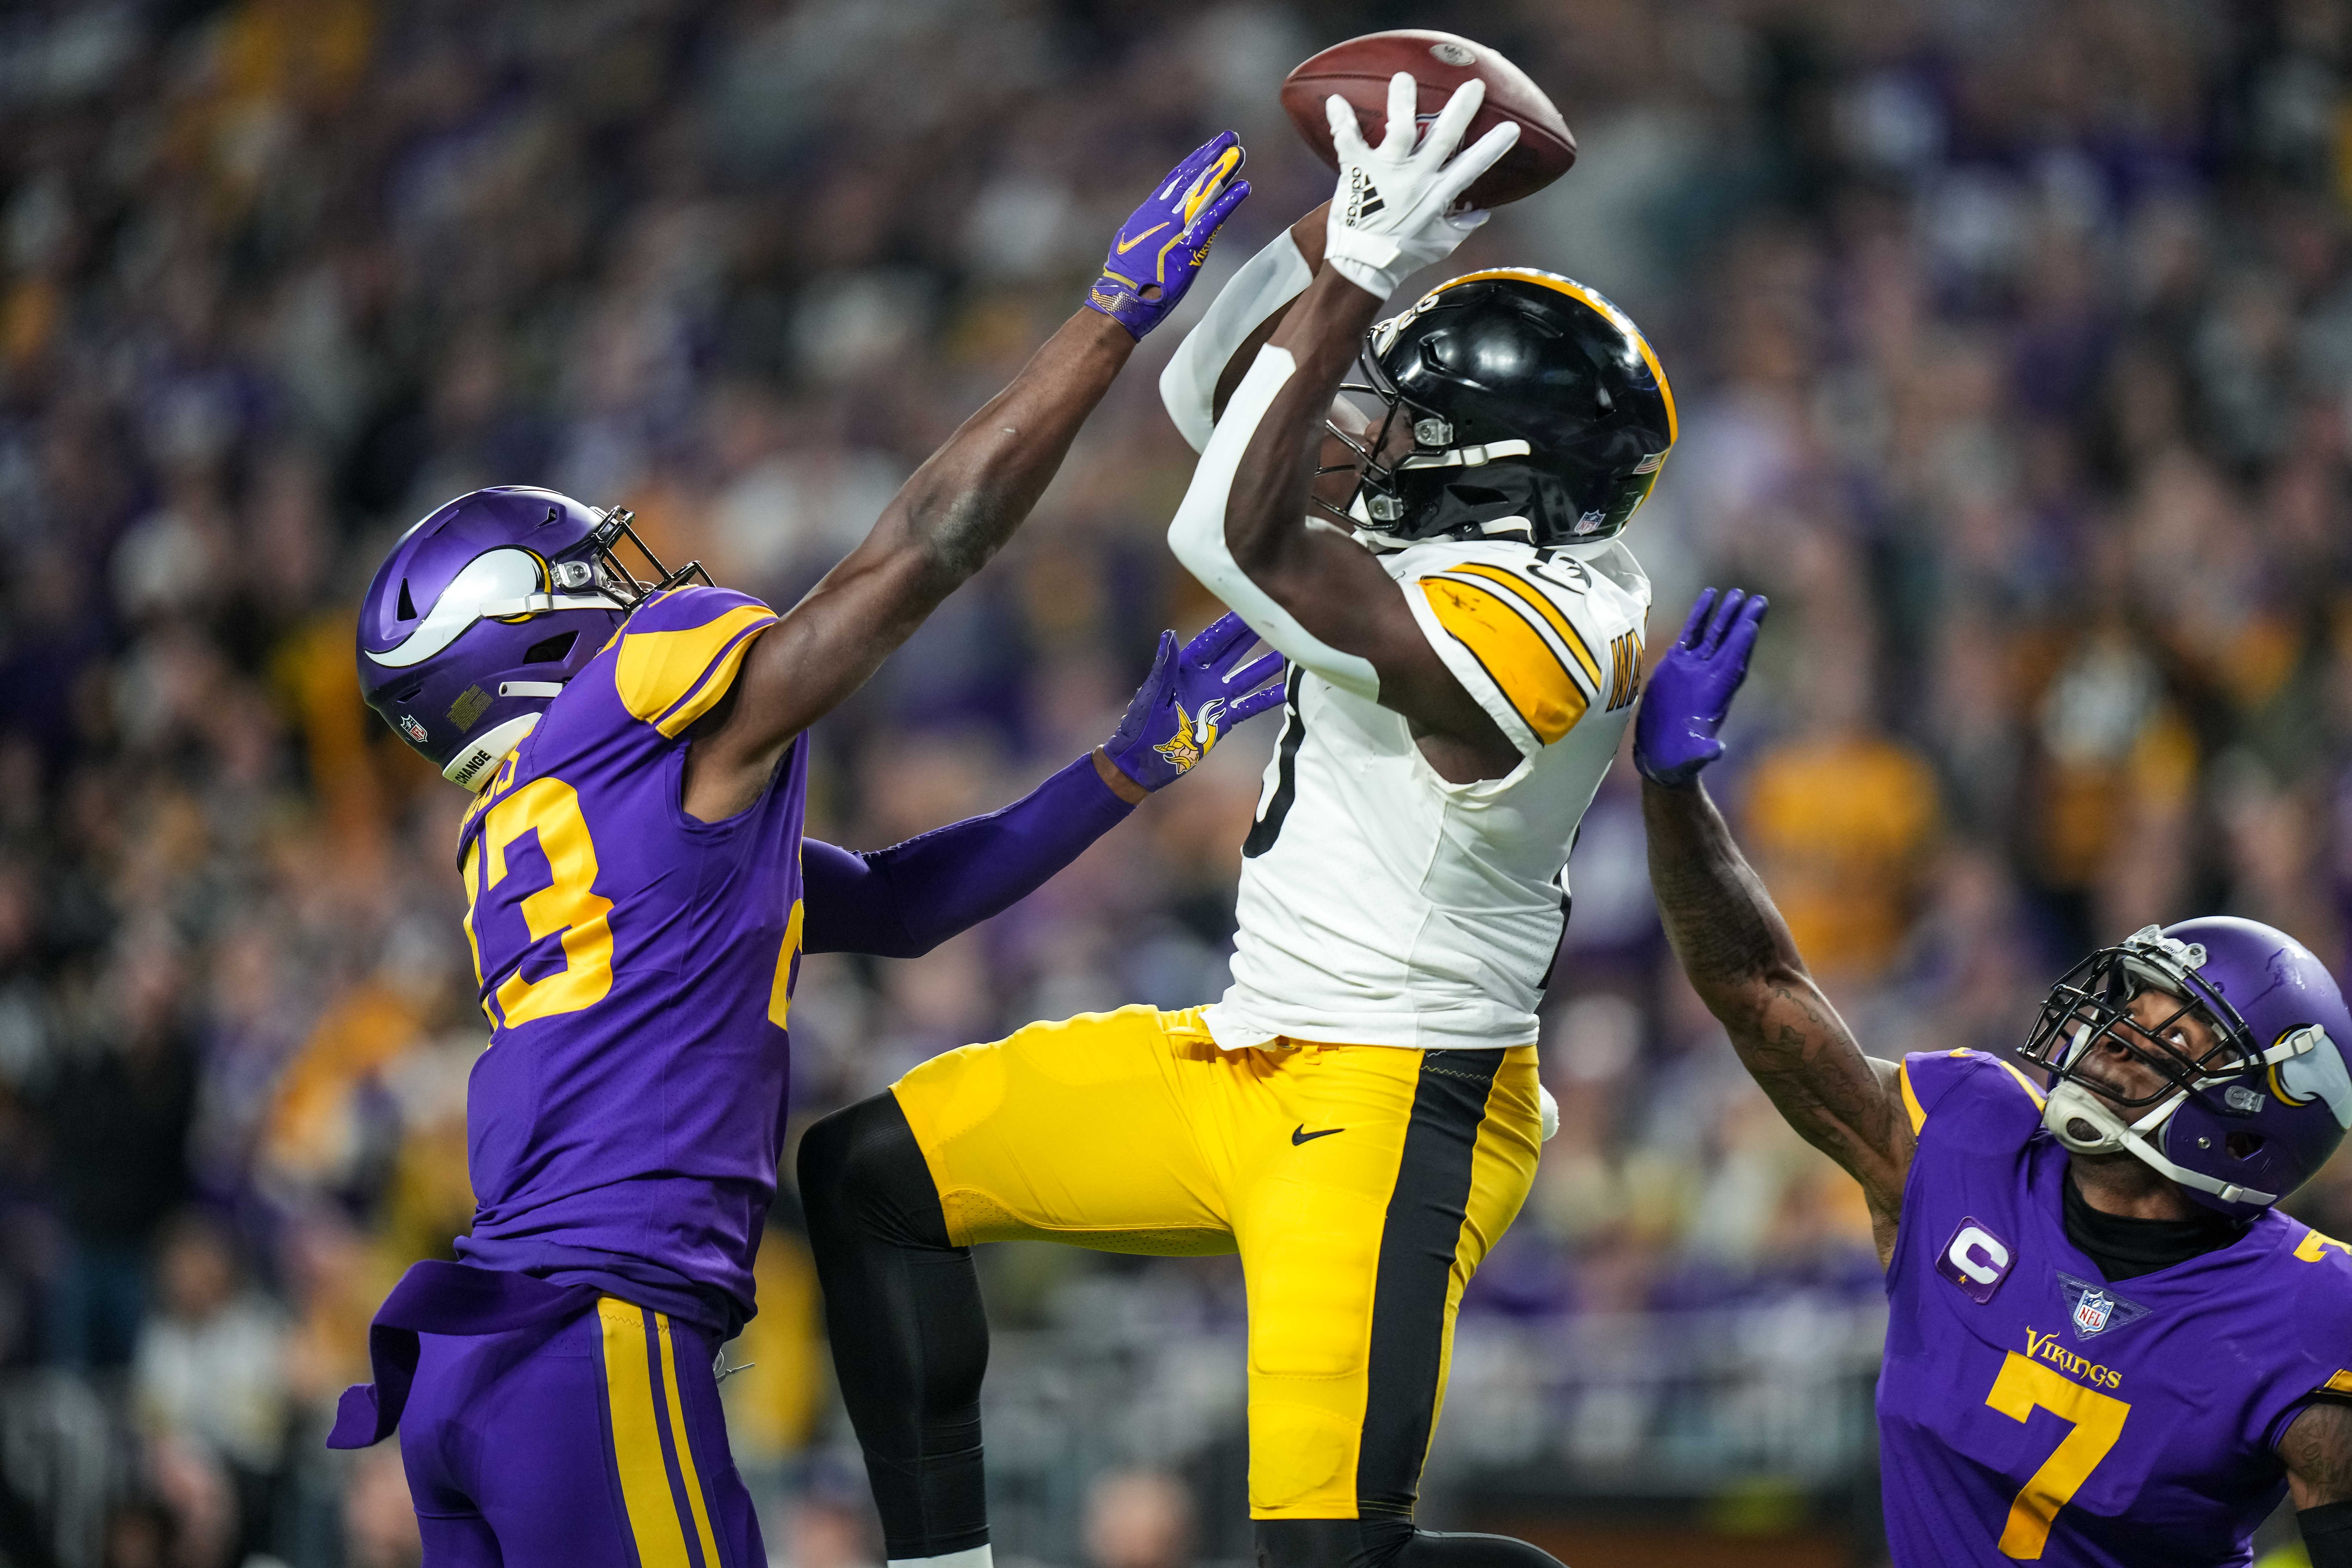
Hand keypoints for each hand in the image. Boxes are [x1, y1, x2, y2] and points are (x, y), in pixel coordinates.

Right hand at [1086, 133, 1251, 340]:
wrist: (1123, 298)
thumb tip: (1156, 221)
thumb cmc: (1127, 279)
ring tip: (1240, 152)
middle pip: (1191, 177)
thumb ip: (1150, 228)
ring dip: (1222, 170)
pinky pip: (1213, 218)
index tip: (1209, 148)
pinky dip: (1229, 201)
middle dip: (1211, 156)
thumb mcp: (1135, 244)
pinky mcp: (1189, 245)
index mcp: (1150, 212)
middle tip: (1229, 138)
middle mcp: (1163, 213)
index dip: (1194, 161)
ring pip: (1203, 191)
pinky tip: (1244, 187)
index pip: (1175, 179)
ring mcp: (1177, 227)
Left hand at [1103, 613, 1285, 791]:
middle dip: (1253, 635)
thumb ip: (1165, 667)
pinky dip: (1267, 698)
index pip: (1212, 640)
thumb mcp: (1152, 697)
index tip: (1250, 604)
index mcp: (1183, 669)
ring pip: (1247, 676)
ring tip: (1291, 650)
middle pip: (1233, 652)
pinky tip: (1287, 690)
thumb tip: (1170, 634)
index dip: (1231, 624)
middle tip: (1278, 617)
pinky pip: (1249, 706)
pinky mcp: (1222, 720)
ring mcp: (1214, 699)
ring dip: (1267, 664)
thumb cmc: (1139, 729)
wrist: (1142, 763)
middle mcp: (1203, 679)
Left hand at [1323, 74, 1519, 299]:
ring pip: (1397, 128)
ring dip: (1402, 101)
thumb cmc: (1401, 257)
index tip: (1512, 127)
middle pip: (1442, 137)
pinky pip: (1348, 141)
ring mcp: (1385, 172)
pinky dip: (1341, 121)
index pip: (1471, 167)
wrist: (1360, 267)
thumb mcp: (1439, 245)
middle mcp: (1415, 178)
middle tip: (1474, 85)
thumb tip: (1482, 213)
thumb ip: (1461, 227)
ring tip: (1404, 78)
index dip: (1492, 147)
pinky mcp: (1358, 172)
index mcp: (1437, 195)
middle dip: (1460, 110)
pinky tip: (1335, 100)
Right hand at [1634, 588, 1767, 787]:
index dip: (1743, 642)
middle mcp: (1709, 677)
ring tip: (1736, 593)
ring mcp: (1694, 668)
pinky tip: (1708, 597)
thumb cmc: (1681, 758)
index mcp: (1716, 694)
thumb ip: (1703, 752)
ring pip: (1713, 634)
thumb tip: (1715, 753)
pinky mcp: (1676, 664)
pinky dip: (1699, 616)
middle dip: (1743, 621)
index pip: (1733, 663)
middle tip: (1758, 599)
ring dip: (1725, 614)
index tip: (1754, 620)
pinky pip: (1691, 634)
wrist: (1663, 754)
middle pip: (1730, 643)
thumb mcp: (1693, 756)